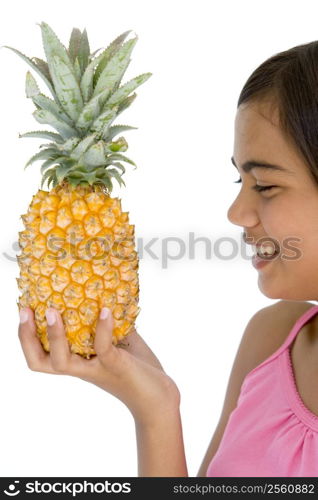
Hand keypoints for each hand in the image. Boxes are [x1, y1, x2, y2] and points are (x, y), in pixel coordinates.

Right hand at [18, 307, 179, 424]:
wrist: (160, 396)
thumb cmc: (138, 368)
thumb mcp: (120, 342)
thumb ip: (109, 324)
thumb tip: (106, 294)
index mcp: (78, 361)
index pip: (41, 355)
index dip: (26, 337)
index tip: (23, 309)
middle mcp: (82, 368)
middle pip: (41, 362)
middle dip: (27, 338)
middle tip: (26, 311)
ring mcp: (97, 369)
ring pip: (62, 361)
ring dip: (55, 336)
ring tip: (53, 311)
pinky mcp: (115, 366)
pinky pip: (103, 348)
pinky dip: (103, 328)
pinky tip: (106, 310)